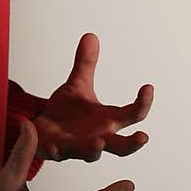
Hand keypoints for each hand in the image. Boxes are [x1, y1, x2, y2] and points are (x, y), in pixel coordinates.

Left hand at [33, 33, 153, 161]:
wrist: (43, 129)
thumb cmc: (67, 112)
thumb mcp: (77, 85)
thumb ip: (85, 64)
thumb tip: (90, 36)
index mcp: (108, 120)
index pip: (132, 115)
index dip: (143, 103)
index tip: (148, 87)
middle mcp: (98, 137)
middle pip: (121, 146)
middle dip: (132, 144)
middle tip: (144, 137)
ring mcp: (78, 147)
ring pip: (91, 154)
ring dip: (94, 150)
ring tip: (98, 143)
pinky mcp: (56, 152)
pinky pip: (55, 154)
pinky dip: (54, 151)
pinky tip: (50, 146)